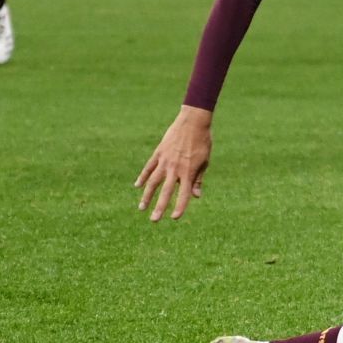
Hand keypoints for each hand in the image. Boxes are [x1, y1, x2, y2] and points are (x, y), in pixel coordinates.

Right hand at [136, 105, 212, 220]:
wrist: (193, 121)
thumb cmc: (202, 142)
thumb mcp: (204, 161)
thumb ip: (198, 179)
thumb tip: (196, 196)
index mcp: (189, 171)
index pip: (184, 194)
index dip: (180, 207)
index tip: (174, 218)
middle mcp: (175, 168)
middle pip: (166, 192)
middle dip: (159, 207)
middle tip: (154, 220)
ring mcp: (165, 161)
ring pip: (153, 182)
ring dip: (146, 196)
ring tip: (141, 208)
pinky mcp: (159, 153)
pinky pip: (149, 167)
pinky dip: (143, 177)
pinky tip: (137, 186)